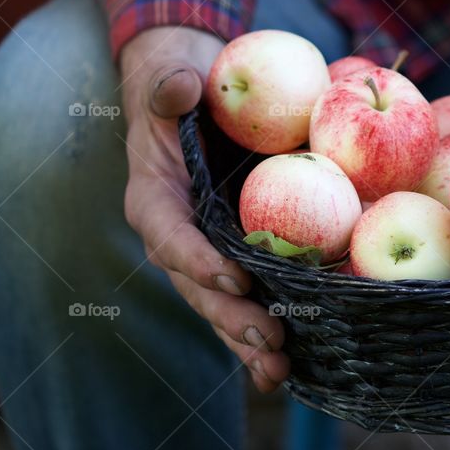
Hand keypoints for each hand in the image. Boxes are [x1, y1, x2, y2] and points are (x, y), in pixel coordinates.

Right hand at [120, 26, 288, 391]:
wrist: (200, 105)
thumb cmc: (186, 91)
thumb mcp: (174, 80)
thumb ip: (171, 86)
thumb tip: (183, 87)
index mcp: (155, 199)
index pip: (169, 235)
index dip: (196, 259)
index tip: (231, 278)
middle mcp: (178, 235)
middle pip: (199, 285)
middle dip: (231, 316)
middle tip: (269, 339)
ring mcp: (207, 251)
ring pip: (222, 304)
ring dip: (248, 339)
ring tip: (279, 369)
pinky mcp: (236, 257)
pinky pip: (248, 297)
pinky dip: (266, 328)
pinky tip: (293, 360)